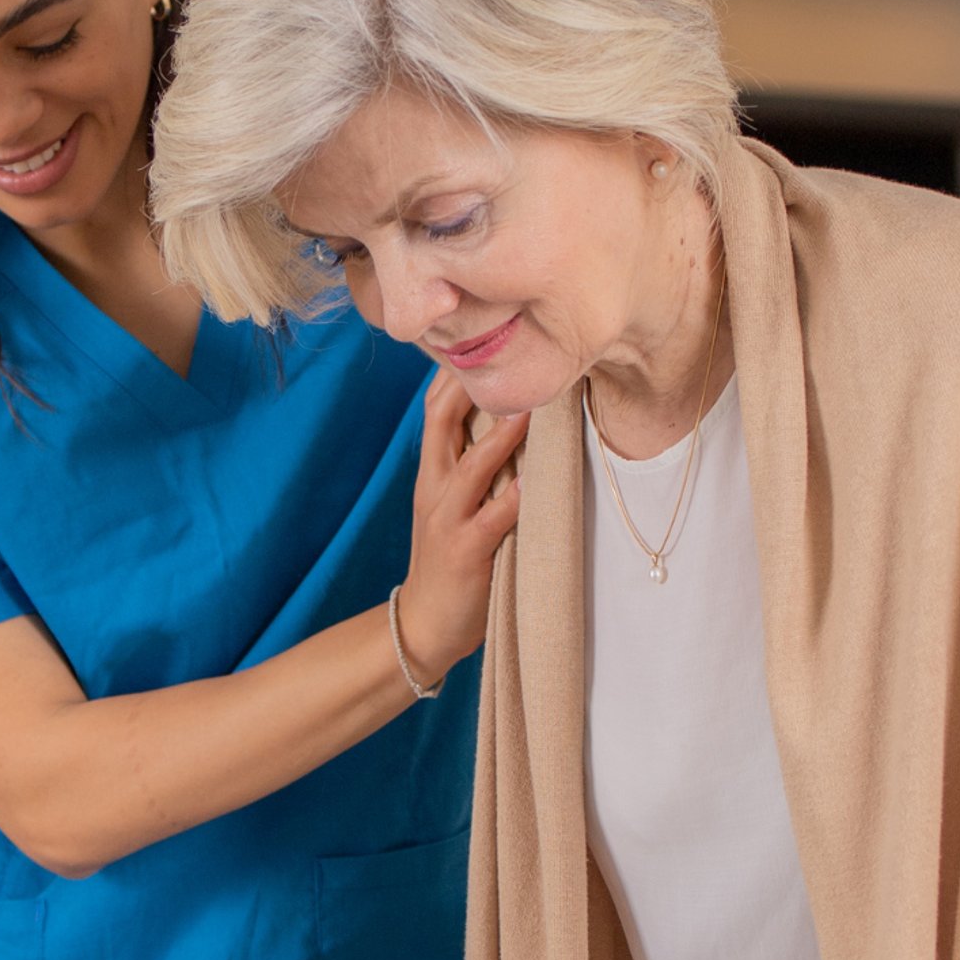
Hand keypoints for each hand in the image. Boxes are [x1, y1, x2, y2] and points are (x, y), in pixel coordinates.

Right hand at [395, 370, 527, 685]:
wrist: (423, 623)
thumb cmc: (448, 561)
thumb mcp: (449, 506)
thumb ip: (470, 467)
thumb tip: (509, 423)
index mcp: (432, 472)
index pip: (436, 408)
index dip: (454, 371)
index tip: (485, 335)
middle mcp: (434, 486)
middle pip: (443, 420)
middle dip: (471, 385)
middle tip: (509, 352)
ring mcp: (448, 516)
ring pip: (472, 463)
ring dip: (502, 434)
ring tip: (531, 406)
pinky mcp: (467, 548)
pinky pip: (495, 515)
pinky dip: (517, 495)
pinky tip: (535, 478)